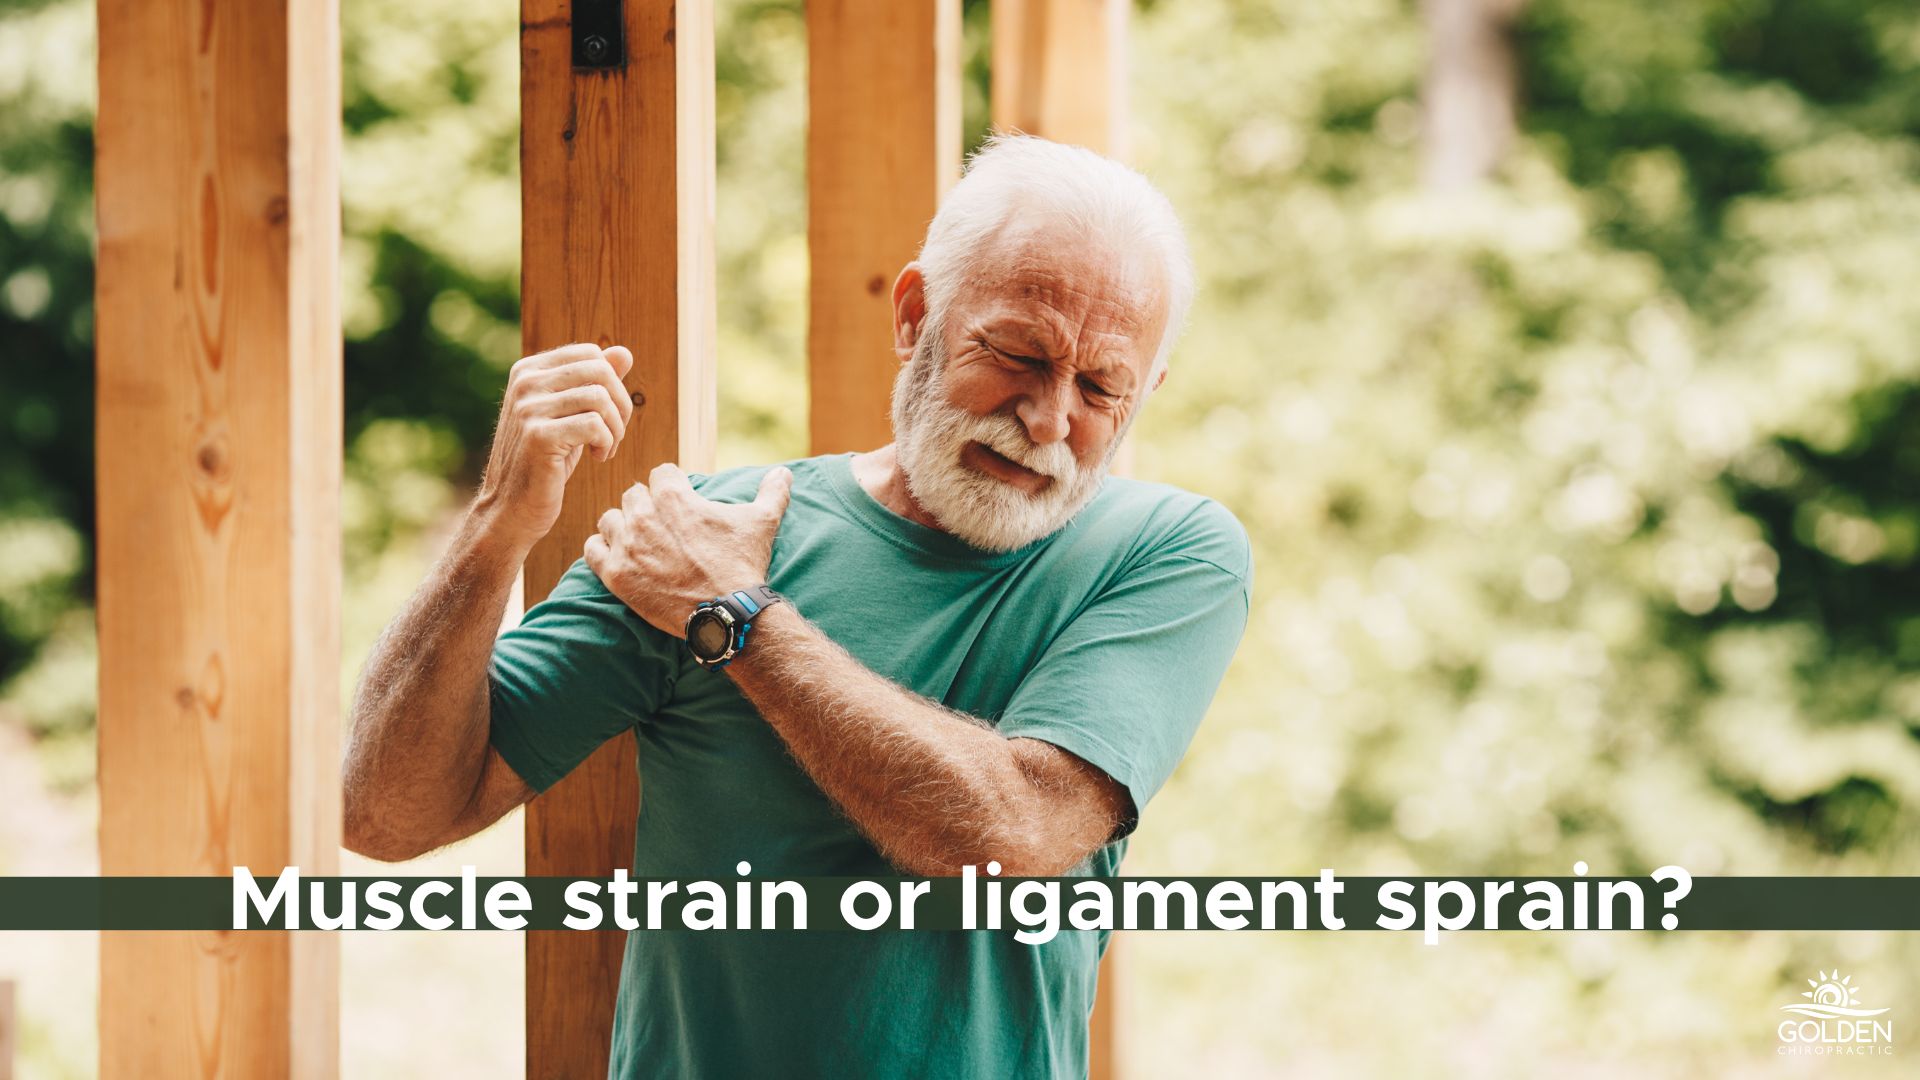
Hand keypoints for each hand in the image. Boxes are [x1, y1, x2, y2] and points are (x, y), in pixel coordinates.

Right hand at [472, 342, 634, 551]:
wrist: (511, 508)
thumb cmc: (545, 462)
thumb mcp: (570, 416)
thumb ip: (594, 383)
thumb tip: (624, 352)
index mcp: (528, 371)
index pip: (590, 353)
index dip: (612, 384)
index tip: (607, 416)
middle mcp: (525, 383)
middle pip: (600, 371)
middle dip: (621, 405)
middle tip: (614, 435)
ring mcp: (528, 408)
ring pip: (600, 398)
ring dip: (616, 429)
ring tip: (605, 449)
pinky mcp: (538, 436)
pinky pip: (594, 426)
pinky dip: (607, 443)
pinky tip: (599, 459)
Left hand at [585, 463, 792, 636]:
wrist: (726, 612)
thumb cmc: (742, 565)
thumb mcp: (762, 523)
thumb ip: (772, 492)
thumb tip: (785, 472)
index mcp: (674, 497)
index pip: (661, 473)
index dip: (671, 486)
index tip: (679, 502)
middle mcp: (644, 515)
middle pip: (633, 494)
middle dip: (646, 506)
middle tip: (661, 527)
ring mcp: (626, 545)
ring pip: (610, 520)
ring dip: (622, 527)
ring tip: (638, 543)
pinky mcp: (615, 574)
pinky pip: (592, 549)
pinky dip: (601, 550)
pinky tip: (617, 557)